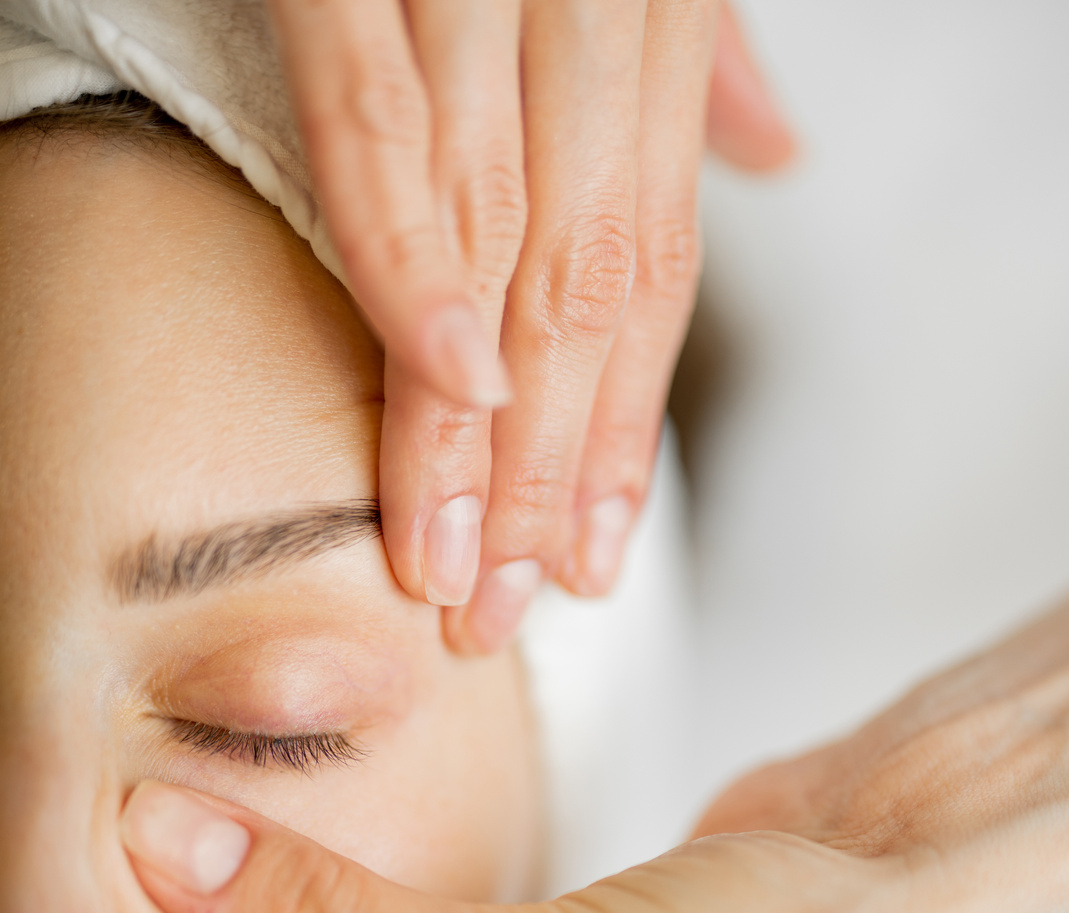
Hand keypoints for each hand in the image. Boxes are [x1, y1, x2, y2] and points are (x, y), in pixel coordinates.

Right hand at [267, 0, 794, 650]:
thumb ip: (699, 58)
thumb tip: (777, 152)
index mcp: (650, 26)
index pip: (651, 267)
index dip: (623, 426)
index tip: (591, 557)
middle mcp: (586, 20)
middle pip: (580, 293)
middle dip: (543, 474)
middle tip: (502, 609)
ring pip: (493, 249)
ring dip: (471, 433)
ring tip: (450, 571)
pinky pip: (380, 134)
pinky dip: (414, 270)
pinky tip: (450, 392)